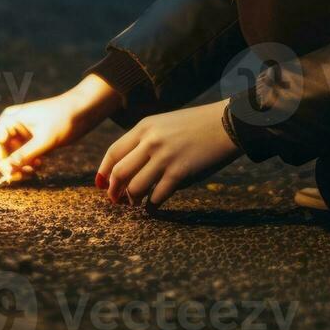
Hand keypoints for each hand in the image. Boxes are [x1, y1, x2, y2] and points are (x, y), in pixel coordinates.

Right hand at [0, 75, 119, 178]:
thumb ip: (25, 156)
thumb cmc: (65, 119)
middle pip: (2, 150)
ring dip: (21, 165)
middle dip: (12, 165)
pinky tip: (40, 164)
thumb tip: (8, 171)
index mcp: (11, 118)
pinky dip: (29, 162)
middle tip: (25, 176)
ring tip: (36, 169)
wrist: (86, 109)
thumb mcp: (45, 140)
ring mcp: (23, 130)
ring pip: (13, 154)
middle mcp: (13, 123)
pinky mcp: (32, 137)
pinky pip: (24, 153)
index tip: (11, 174)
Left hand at [96, 100, 242, 208]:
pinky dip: (152, 205)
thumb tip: (129, 167)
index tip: (101, 184)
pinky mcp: (180, 172)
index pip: (113, 152)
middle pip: (119, 173)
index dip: (104, 171)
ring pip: (135, 188)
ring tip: (137, 203)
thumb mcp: (166, 124)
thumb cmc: (197, 125)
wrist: (228, 123)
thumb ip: (146, 140)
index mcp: (145, 127)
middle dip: (114, 191)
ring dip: (133, 200)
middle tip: (116, 200)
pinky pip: (157, 196)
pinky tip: (153, 206)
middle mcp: (151, 141)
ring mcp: (165, 157)